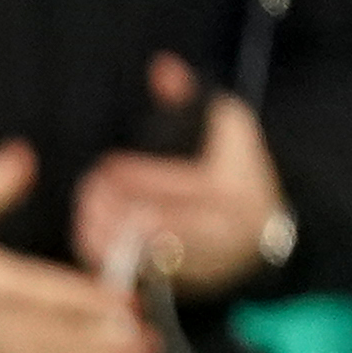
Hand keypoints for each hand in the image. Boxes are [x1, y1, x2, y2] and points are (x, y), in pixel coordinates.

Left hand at [72, 55, 289, 300]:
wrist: (267, 230)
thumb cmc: (233, 168)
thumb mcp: (223, 126)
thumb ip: (188, 98)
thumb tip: (162, 66)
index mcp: (238, 188)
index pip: (183, 185)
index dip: (138, 177)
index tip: (105, 167)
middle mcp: (230, 231)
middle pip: (165, 224)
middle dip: (118, 208)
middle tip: (86, 192)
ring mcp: (214, 263)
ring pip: (154, 256)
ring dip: (110, 236)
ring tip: (84, 214)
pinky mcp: (195, 286)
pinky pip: (148, 278)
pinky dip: (116, 261)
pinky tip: (90, 240)